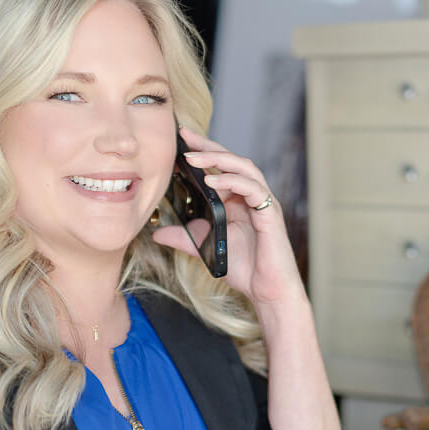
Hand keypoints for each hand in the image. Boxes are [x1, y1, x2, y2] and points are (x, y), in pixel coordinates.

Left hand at [154, 127, 302, 309]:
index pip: (222, 167)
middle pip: (233, 160)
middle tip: (185, 137)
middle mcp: (253, 197)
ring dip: (219, 160)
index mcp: (239, 201)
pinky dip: (233, 181)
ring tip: (193, 158)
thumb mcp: (206, 250)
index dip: (204, 151)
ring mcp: (264, 203)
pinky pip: (254, 189)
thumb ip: (185, 239)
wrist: (268, 292)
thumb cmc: (246, 269)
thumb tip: (158, 233)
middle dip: (209, 146)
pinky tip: (213, 180)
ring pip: (245, 168)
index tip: (181, 139)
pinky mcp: (270, 214)